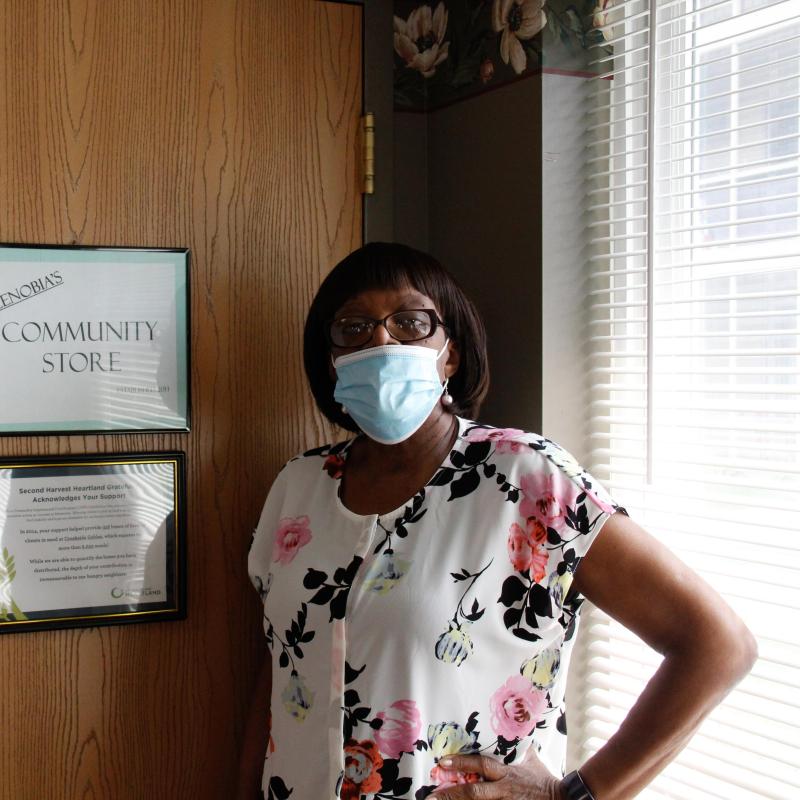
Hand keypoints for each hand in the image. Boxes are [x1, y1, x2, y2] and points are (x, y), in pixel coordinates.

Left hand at [430, 748, 563, 798]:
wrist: (564, 799)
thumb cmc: (544, 780)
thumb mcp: (531, 760)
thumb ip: (519, 749)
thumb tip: (516, 730)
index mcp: (506, 773)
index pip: (481, 765)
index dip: (462, 762)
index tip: (444, 761)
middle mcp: (503, 790)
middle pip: (474, 792)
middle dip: (452, 794)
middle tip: (432, 795)